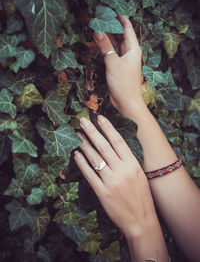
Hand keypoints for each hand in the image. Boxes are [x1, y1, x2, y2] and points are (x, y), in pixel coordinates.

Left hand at [74, 115, 157, 237]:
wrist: (141, 220)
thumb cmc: (141, 196)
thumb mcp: (139, 174)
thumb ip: (128, 160)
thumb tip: (115, 145)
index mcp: (133, 164)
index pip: (118, 141)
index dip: (108, 128)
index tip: (99, 118)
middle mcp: (122, 171)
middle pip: (104, 146)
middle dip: (92, 131)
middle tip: (82, 121)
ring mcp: (111, 182)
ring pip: (95, 158)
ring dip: (85, 145)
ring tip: (78, 135)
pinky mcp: (102, 193)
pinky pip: (90, 175)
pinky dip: (82, 163)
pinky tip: (76, 154)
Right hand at [93, 15, 143, 118]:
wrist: (126, 103)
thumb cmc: (124, 84)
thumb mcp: (113, 63)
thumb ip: (105, 46)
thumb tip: (97, 30)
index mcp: (133, 48)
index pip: (127, 27)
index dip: (119, 17)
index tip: (109, 8)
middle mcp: (129, 52)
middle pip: (119, 34)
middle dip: (110, 25)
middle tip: (98, 15)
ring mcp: (122, 59)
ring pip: (114, 43)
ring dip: (106, 36)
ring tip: (95, 25)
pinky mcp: (117, 65)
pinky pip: (110, 52)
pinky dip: (104, 46)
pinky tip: (96, 40)